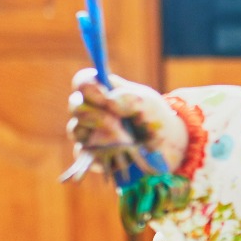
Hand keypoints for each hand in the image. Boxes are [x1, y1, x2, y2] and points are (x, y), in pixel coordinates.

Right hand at [65, 69, 187, 182]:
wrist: (165, 146)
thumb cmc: (153, 117)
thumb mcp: (147, 102)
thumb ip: (129, 98)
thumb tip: (110, 101)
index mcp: (102, 91)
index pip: (83, 82)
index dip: (88, 88)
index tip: (104, 98)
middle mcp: (90, 110)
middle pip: (75, 106)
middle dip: (97, 115)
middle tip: (118, 123)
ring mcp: (88, 133)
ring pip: (76, 130)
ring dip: (100, 135)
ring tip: (126, 141)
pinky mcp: (91, 154)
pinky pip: (82, 155)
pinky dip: (96, 155)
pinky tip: (116, 157)